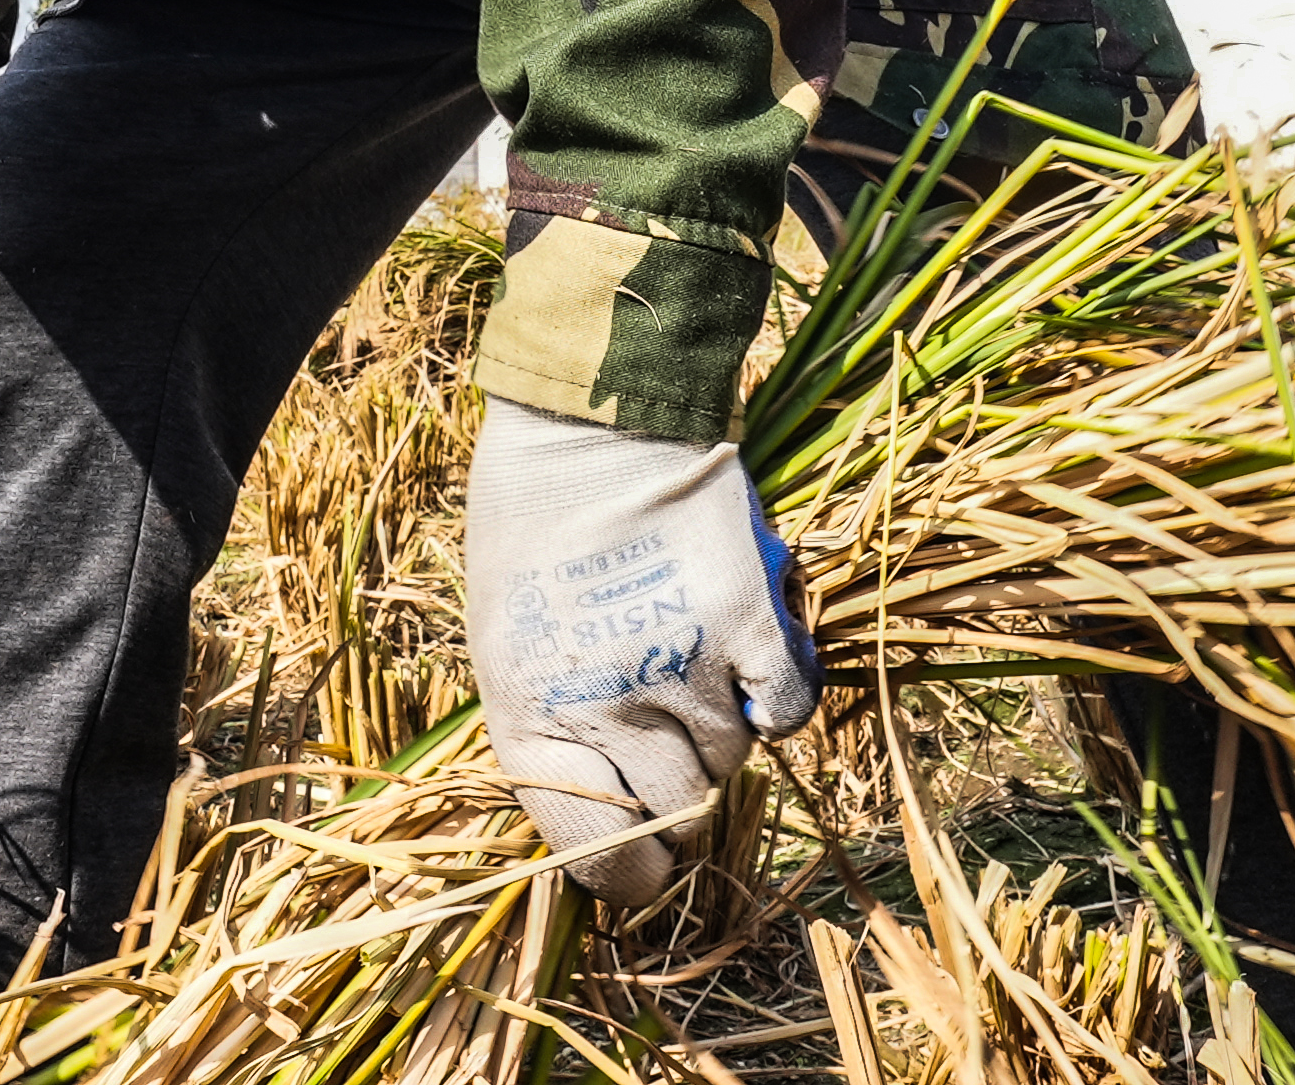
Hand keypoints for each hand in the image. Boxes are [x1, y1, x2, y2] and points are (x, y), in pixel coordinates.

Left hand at [463, 398, 820, 901]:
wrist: (584, 422)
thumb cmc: (531, 533)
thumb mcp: (507, 647)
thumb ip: (553, 735)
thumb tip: (607, 812)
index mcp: (530, 725)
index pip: (599, 857)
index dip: (629, 872)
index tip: (643, 858)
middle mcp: (608, 710)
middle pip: (677, 815)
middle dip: (678, 802)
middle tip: (674, 750)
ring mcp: (682, 668)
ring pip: (732, 761)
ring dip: (721, 735)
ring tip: (696, 669)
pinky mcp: (746, 620)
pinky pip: (786, 710)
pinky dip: (777, 702)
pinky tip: (754, 668)